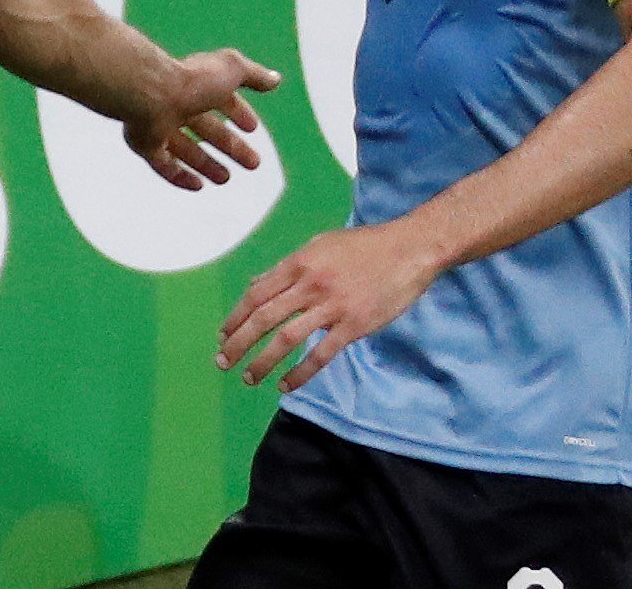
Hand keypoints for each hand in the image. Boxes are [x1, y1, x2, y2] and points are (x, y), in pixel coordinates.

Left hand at [124, 49, 277, 190]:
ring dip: (207, 164)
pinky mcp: (145, 144)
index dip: (238, 113)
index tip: (253, 128)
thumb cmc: (192, 79)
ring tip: (226, 179)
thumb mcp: (231, 70)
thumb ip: (254, 74)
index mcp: (198, 86)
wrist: (150, 93)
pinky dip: (180, 176)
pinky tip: (198, 186)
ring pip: (186, 149)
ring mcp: (159, 125)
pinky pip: (164, 165)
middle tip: (253, 163)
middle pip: (208, 130)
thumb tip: (276, 78)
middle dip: (230, 146)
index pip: (222, 100)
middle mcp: (179, 105)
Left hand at [216, 219, 445, 392]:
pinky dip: (300, 373)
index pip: (256, 294)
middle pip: (263, 318)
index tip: (223, 336)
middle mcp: (310, 284)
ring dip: (263, 361)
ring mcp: (332, 306)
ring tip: (249, 378)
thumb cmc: (363, 246)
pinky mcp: (353, 325)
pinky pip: (321, 354)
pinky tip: (286, 386)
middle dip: (238, 343)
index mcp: (298, 263)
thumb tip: (255, 285)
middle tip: (223, 362)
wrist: (408, 249)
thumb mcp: (319, 245)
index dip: (235, 317)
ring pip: (286, 338)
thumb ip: (286, 267)